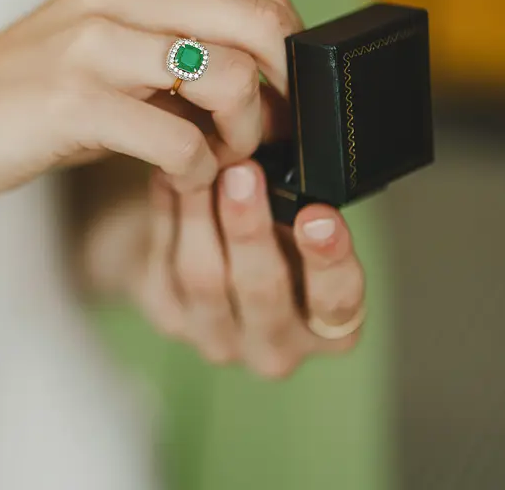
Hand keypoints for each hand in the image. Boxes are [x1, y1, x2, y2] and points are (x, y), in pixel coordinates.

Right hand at [0, 0, 303, 198]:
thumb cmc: (30, 96)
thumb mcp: (107, 49)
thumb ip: (178, 45)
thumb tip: (272, 77)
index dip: (291, 58)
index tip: (282, 106)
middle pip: (260, 25)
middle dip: (281, 95)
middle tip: (264, 139)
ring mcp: (93, 42)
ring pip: (229, 79)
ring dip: (242, 138)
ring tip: (218, 162)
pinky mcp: (74, 100)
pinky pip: (181, 141)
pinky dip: (197, 173)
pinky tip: (178, 180)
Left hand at [129, 160, 365, 377]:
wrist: (206, 255)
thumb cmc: (272, 237)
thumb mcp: (300, 228)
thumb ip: (302, 211)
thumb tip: (289, 159)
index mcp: (330, 329)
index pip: (338, 302)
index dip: (329, 259)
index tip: (317, 214)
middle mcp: (276, 346)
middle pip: (263, 289)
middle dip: (251, 228)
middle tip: (244, 174)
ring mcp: (217, 338)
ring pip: (205, 277)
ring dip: (203, 214)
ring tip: (205, 168)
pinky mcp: (169, 318)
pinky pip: (166, 262)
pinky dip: (169, 212)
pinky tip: (172, 176)